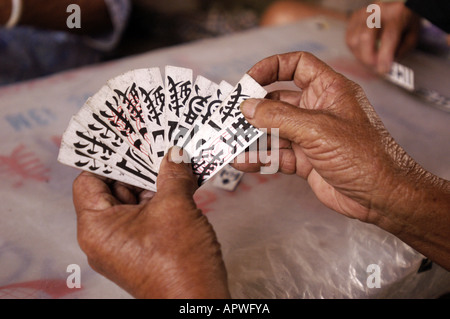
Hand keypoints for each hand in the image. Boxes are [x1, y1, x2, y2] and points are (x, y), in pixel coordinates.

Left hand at [72, 147, 229, 298]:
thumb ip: (173, 175)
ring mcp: (124, 243)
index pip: (89, 181)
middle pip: (112, 189)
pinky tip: (181, 182)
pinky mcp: (142, 248)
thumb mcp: (176, 208)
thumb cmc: (180, 261)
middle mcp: (104, 237)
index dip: (107, 158)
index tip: (126, 139)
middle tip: (155, 144)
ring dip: (153, 182)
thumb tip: (175, 154)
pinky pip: (146, 215)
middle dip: (136, 167)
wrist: (198, 301)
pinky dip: (161, 199)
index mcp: (96, 227)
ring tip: (173, 160)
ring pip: (133, 202)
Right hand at [234, 52, 449, 268]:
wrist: (380, 196)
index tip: (249, 80)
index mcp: (329, 90)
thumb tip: (249, 107)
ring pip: (275, 130)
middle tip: (233, 116)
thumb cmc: (364, 155)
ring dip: (254, 136)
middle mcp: (318, 109)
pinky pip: (277, 154)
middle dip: (255, 108)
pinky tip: (245, 161)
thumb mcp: (317, 129)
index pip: (297, 65)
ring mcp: (310, 136)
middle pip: (279, 100)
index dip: (272, 67)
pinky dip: (261, 157)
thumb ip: (279, 116)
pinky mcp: (306, 159)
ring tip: (232, 141)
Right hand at [346, 1, 419, 73]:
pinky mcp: (353, 20)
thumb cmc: (403, 23)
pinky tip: (364, 51)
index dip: (384, 56)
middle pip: (365, 37)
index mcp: (396, 15)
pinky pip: (349, 40)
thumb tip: (386, 64)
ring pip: (353, 41)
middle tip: (375, 67)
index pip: (388, 37)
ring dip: (361, 55)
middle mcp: (377, 12)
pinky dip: (355, 50)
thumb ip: (402, 51)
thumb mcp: (412, 36)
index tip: (383, 70)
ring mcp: (362, 15)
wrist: (393, 8)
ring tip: (371, 58)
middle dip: (368, 58)